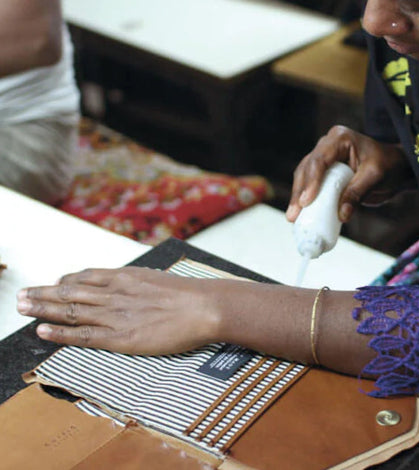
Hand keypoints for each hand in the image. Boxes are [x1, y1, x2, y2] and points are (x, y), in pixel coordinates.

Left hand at [16, 267, 223, 354]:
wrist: (203, 307)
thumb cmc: (187, 294)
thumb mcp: (158, 278)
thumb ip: (137, 281)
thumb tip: (130, 283)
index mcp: (126, 277)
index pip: (86, 277)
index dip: (65, 281)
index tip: (52, 284)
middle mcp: (115, 293)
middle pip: (71, 292)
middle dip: (43, 294)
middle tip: (21, 295)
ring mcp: (116, 315)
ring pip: (71, 311)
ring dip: (43, 309)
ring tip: (21, 308)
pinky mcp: (121, 337)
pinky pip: (84, 335)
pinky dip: (60, 334)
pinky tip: (42, 332)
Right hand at [286, 125, 410, 222]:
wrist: (395, 167)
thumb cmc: (389, 165)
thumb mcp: (375, 176)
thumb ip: (357, 193)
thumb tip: (342, 215)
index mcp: (339, 139)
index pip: (319, 160)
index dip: (311, 181)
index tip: (306, 201)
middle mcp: (327, 146)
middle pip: (306, 169)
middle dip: (299, 192)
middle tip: (294, 214)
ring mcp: (325, 158)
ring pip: (304, 176)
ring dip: (298, 197)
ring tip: (293, 217)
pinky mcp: (325, 172)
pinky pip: (311, 184)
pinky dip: (306, 199)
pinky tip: (301, 214)